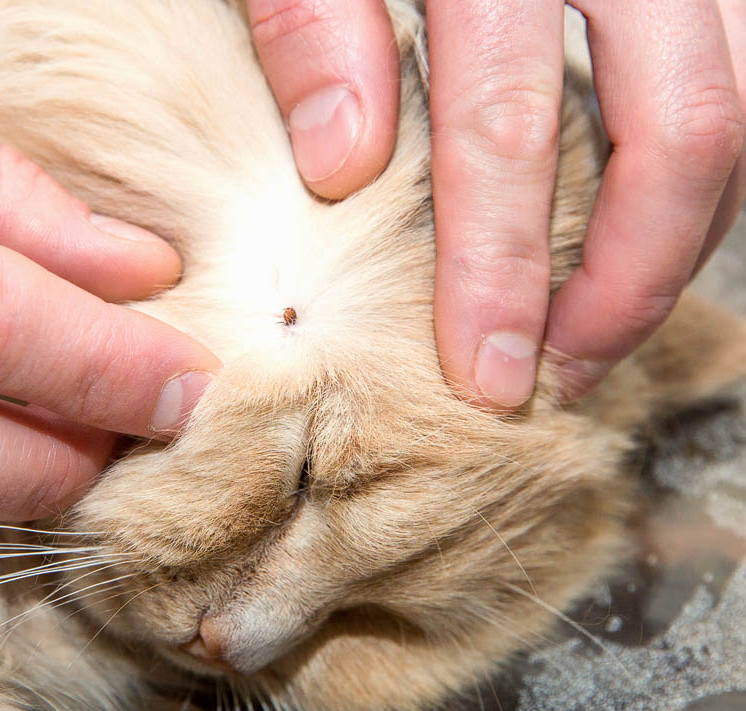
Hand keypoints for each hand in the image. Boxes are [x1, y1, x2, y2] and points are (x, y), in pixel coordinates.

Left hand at [249, 0, 744, 407]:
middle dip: (630, 278)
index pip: (507, 118)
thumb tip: (346, 163)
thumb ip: (310, 19)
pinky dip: (712, 155)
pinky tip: (650, 216)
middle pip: (681, 123)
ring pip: (744, 96)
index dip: (500, 263)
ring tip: (610, 318)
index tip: (488, 372)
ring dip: (689, 229)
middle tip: (565, 373)